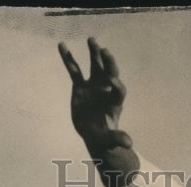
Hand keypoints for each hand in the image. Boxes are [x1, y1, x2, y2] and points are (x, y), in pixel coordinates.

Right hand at [58, 38, 131, 153]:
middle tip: (105, 51)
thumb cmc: (105, 138)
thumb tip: (128, 143)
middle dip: (109, 62)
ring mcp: (93, 86)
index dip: (117, 85)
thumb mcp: (111, 141)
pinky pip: (74, 70)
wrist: (94, 135)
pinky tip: (62, 45)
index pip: (119, 91)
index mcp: (114, 102)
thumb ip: (118, 139)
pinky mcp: (80, 86)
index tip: (113, 81)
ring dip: (94, 53)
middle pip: (110, 73)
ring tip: (91, 40)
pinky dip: (68, 58)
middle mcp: (106, 90)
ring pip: (95, 66)